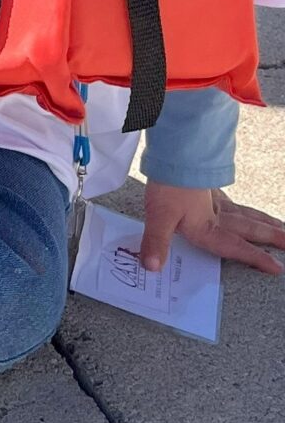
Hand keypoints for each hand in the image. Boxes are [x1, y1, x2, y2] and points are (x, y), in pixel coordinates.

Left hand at [140, 181, 284, 274]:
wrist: (172, 154)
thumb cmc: (168, 185)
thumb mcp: (159, 216)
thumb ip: (156, 243)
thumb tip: (151, 267)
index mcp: (207, 227)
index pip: (235, 247)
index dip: (255, 258)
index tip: (277, 268)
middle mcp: (216, 215)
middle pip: (250, 228)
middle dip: (271, 238)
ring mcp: (213, 200)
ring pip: (246, 214)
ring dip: (264, 222)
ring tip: (281, 228)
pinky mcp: (206, 187)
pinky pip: (233, 202)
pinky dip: (244, 208)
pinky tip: (243, 209)